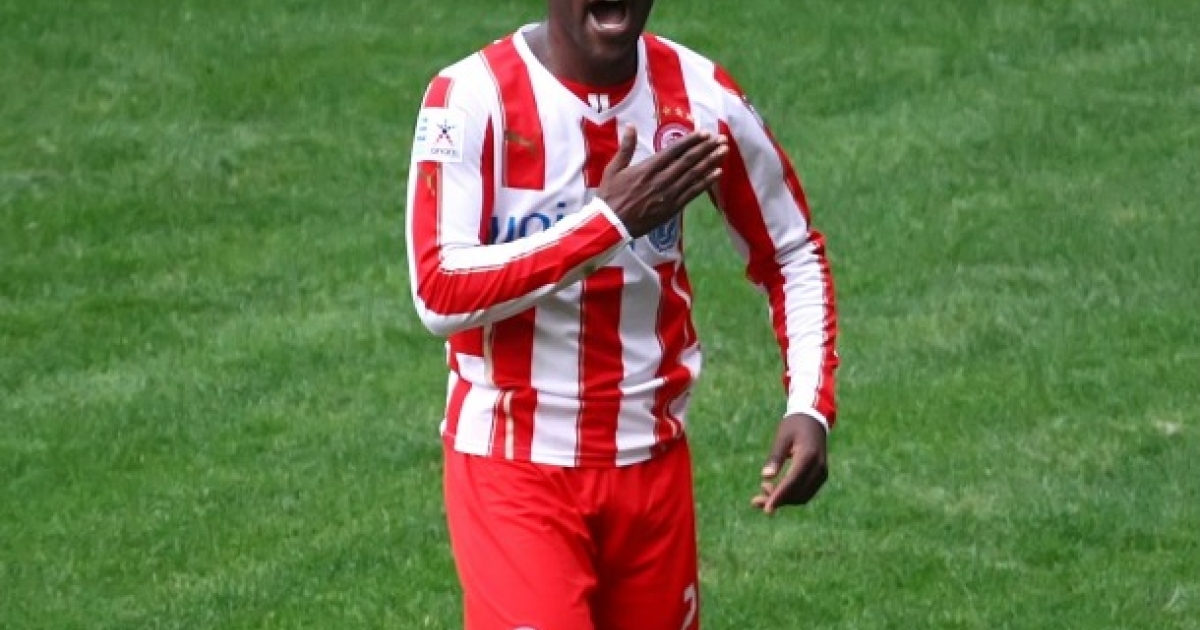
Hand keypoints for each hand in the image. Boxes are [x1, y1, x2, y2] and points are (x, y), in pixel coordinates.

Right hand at [597, 125, 726, 237]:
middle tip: (721, 139)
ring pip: (694, 175)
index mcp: (647, 168)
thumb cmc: (610, 196)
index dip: (691, 140)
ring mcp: (668, 195)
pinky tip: (717, 173)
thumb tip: (629, 125)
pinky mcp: (672, 208)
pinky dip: (706, 182)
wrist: (611, 225)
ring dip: (710, 162)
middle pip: (688, 160)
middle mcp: (661, 179)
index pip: (674, 150)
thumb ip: (625, 148)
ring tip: (724, 152)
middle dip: (706, 148)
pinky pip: (693, 193)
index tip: (704, 133)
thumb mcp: (613, 169)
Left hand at [751, 414, 827, 514]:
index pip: (792, 482)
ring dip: (783, 500)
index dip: (779, 496)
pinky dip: (790, 496)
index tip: (766, 509)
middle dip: (777, 500)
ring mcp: (822, 474)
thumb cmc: (794, 426)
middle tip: (755, 500)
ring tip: (762, 492)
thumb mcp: (782, 437)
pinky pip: (805, 493)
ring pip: (802, 496)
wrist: (814, 420)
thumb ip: (775, 456)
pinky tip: (775, 491)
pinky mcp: (821, 477)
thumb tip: (765, 476)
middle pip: (797, 493)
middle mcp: (819, 468)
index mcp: (808, 456)